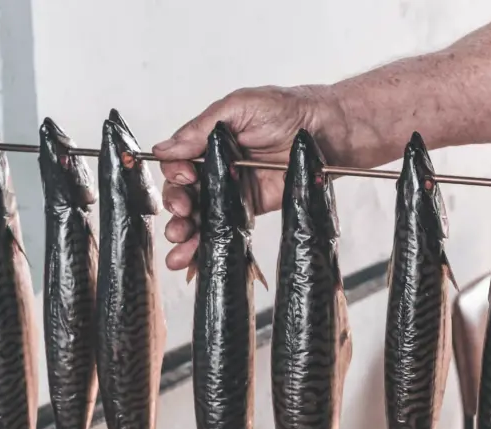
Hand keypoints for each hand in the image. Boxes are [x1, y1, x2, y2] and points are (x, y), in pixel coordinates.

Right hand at [151, 85, 350, 270]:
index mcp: (208, 143)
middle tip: (182, 213)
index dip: (175, 173)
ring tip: (179, 243)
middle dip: (177, 206)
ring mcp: (231, 192)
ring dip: (184, 232)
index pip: (177, 162)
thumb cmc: (286, 109)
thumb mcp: (240, 107)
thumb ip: (201, 129)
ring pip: (199, 215)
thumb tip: (163, 148)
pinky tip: (191, 260)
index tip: (185, 178)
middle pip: (183, 193)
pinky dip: (205, 247)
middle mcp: (216, 168)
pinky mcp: (249, 212)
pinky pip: (223, 230)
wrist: (326, 131)